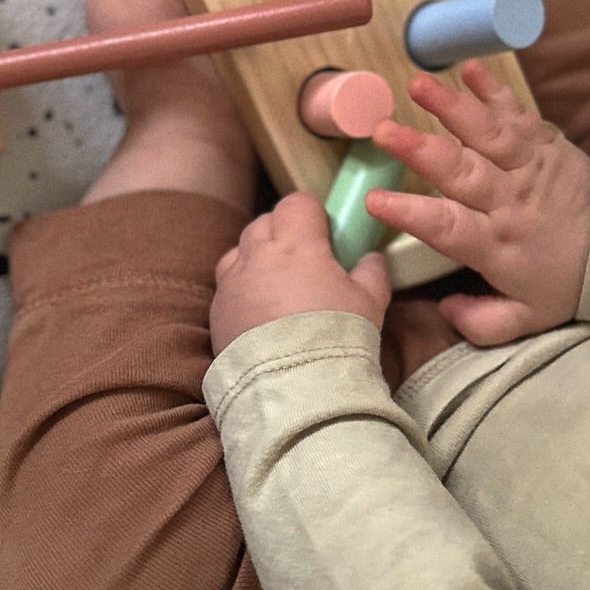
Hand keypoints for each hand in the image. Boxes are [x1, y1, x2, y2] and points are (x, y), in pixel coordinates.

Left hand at [210, 192, 391, 355]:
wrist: (294, 386)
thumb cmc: (336, 337)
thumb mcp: (370, 303)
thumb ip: (372, 272)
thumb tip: (372, 258)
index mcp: (296, 244)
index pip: (296, 203)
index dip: (311, 213)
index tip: (324, 231)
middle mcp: (257, 255)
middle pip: (264, 223)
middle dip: (283, 231)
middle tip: (305, 257)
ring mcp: (232, 283)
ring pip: (239, 251)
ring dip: (256, 257)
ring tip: (278, 283)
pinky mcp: (217, 312)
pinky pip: (226, 286)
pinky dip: (241, 289)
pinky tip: (259, 312)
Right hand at [364, 60, 589, 345]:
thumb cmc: (565, 281)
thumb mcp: (527, 320)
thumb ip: (481, 322)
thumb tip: (445, 309)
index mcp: (498, 245)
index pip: (449, 228)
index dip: (411, 214)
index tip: (375, 201)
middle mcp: (511, 202)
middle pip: (461, 173)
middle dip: (420, 149)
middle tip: (382, 130)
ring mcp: (530, 167)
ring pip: (487, 135)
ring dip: (451, 107)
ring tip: (418, 84)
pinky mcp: (546, 143)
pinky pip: (518, 114)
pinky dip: (493, 90)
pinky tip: (468, 69)